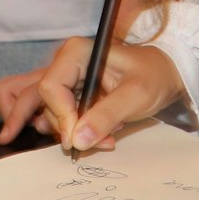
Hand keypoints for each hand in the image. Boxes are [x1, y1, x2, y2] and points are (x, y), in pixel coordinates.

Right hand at [0, 37, 180, 153]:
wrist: (165, 75)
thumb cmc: (153, 76)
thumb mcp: (136, 96)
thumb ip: (106, 116)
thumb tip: (77, 141)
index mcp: (76, 53)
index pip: (50, 87)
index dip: (61, 117)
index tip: (77, 139)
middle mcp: (64, 64)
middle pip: (33, 97)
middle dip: (50, 125)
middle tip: (55, 146)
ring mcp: (65, 79)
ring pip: (39, 108)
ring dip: (59, 131)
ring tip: (92, 142)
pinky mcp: (69, 94)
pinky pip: (53, 115)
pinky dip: (66, 131)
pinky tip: (89, 138)